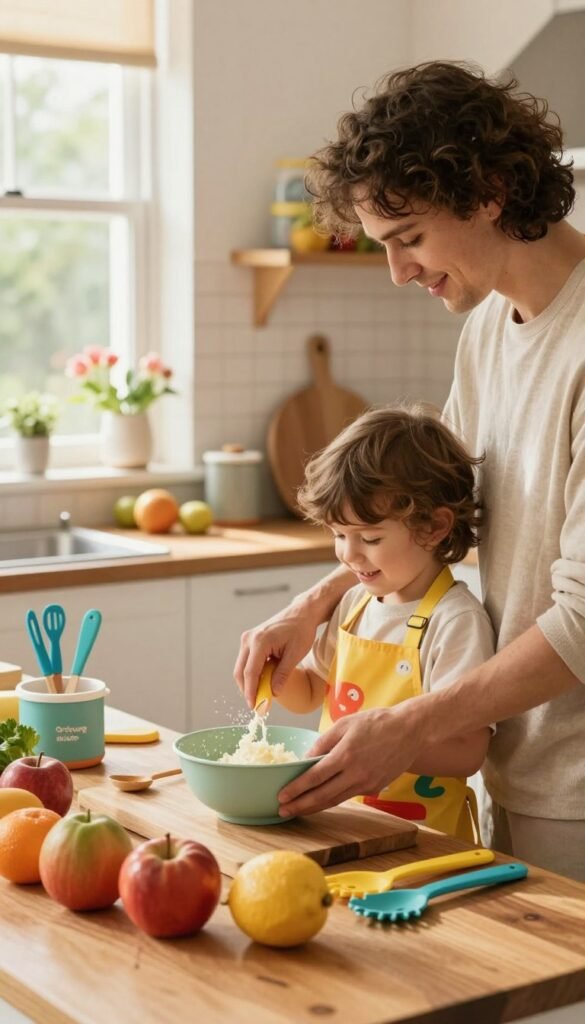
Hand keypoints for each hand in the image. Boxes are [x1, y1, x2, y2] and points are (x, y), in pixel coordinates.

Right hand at [234, 600, 321, 708]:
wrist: (301, 613)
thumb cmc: (301, 630)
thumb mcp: (295, 654)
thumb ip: (282, 674)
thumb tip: (273, 693)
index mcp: (259, 641)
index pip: (250, 672)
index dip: (251, 692)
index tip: (255, 706)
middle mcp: (249, 639)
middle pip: (240, 671)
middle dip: (247, 690)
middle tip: (258, 705)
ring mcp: (247, 639)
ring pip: (241, 667)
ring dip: (248, 682)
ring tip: (261, 695)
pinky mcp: (250, 640)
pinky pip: (246, 661)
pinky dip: (251, 674)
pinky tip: (261, 682)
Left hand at [277, 704, 425, 816]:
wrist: (410, 732)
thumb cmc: (376, 723)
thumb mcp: (345, 724)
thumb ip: (323, 742)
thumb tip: (304, 759)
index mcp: (346, 755)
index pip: (314, 777)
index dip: (296, 789)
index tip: (282, 796)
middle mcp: (356, 773)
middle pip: (322, 795)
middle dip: (300, 805)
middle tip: (283, 810)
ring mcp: (367, 783)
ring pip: (335, 800)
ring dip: (314, 808)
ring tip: (297, 810)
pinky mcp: (374, 788)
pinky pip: (348, 796)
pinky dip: (332, 801)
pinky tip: (320, 801)